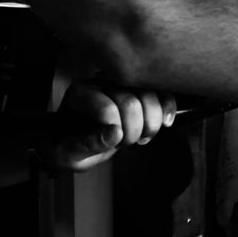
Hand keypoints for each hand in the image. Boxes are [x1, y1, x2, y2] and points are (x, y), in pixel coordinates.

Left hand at [44, 80, 177, 171]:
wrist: (78, 141)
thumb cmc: (70, 148)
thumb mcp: (70, 155)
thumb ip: (89, 145)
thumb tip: (115, 133)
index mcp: (79, 94)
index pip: (107, 106)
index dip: (116, 129)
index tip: (115, 143)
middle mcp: (101, 81)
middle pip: (131, 102)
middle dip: (133, 130)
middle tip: (125, 144)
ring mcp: (122, 82)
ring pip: (149, 95)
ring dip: (150, 123)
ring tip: (140, 138)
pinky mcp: (140, 87)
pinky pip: (162, 92)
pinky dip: (168, 108)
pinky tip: (165, 124)